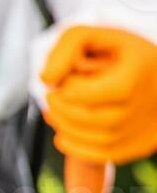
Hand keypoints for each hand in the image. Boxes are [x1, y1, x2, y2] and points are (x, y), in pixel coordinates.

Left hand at [42, 25, 156, 165]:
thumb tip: (46, 78)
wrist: (156, 75)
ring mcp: (143, 129)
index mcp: (134, 75)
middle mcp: (142, 105)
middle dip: (60, 107)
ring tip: (57, 110)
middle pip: (86, 118)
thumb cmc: (122, 54)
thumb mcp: (97, 36)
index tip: (67, 78)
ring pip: (91, 139)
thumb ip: (68, 46)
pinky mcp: (140, 146)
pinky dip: (74, 146)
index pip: (82, 93)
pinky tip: (65, 131)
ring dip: (63, 126)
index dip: (65, 86)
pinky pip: (101, 156)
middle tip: (54, 96)